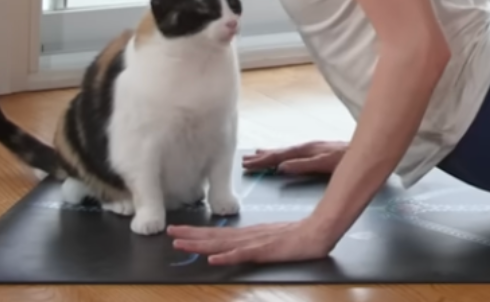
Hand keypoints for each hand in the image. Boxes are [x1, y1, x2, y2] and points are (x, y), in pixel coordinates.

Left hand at [168, 215, 343, 265]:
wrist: (320, 231)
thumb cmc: (299, 236)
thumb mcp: (271, 239)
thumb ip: (255, 243)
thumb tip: (236, 247)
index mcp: (248, 234)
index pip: (217, 233)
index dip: (196, 233)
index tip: (178, 231)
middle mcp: (248, 235)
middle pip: (214, 236)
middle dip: (190, 235)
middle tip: (169, 233)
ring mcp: (256, 242)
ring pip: (222, 243)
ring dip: (200, 244)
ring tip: (181, 244)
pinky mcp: (266, 250)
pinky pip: (243, 254)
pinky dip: (227, 256)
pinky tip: (213, 258)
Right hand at [242, 140, 347, 175]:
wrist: (367, 149)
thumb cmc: (347, 158)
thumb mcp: (326, 164)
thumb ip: (304, 165)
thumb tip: (281, 167)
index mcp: (306, 150)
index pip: (280, 155)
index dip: (264, 161)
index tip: (248, 165)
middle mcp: (307, 147)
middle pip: (280, 152)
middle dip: (263, 157)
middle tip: (244, 162)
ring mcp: (312, 148)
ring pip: (286, 151)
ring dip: (270, 154)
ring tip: (254, 156)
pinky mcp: (317, 151)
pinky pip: (293, 152)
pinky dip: (282, 154)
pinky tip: (281, 158)